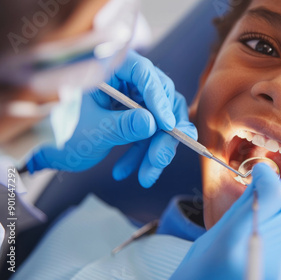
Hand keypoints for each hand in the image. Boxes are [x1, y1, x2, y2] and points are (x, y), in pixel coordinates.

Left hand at [27, 51, 196, 187]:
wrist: (44, 149)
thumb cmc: (58, 132)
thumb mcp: (92, 131)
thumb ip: (123, 126)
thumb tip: (153, 123)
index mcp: (107, 67)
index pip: (144, 73)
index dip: (159, 99)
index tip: (167, 126)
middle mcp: (123, 78)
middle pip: (160, 98)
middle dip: (162, 134)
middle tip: (159, 159)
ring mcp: (129, 97)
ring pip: (159, 119)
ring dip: (154, 149)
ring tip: (146, 176)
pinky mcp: (132, 114)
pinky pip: (148, 132)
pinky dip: (142, 153)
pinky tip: (126, 171)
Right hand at [170, 163, 280, 279]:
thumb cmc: (199, 278)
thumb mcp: (208, 242)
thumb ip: (239, 211)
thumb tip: (260, 182)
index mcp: (234, 247)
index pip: (272, 195)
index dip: (268, 177)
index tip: (260, 173)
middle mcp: (264, 261)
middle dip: (279, 192)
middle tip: (263, 191)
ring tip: (264, 220)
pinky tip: (272, 240)